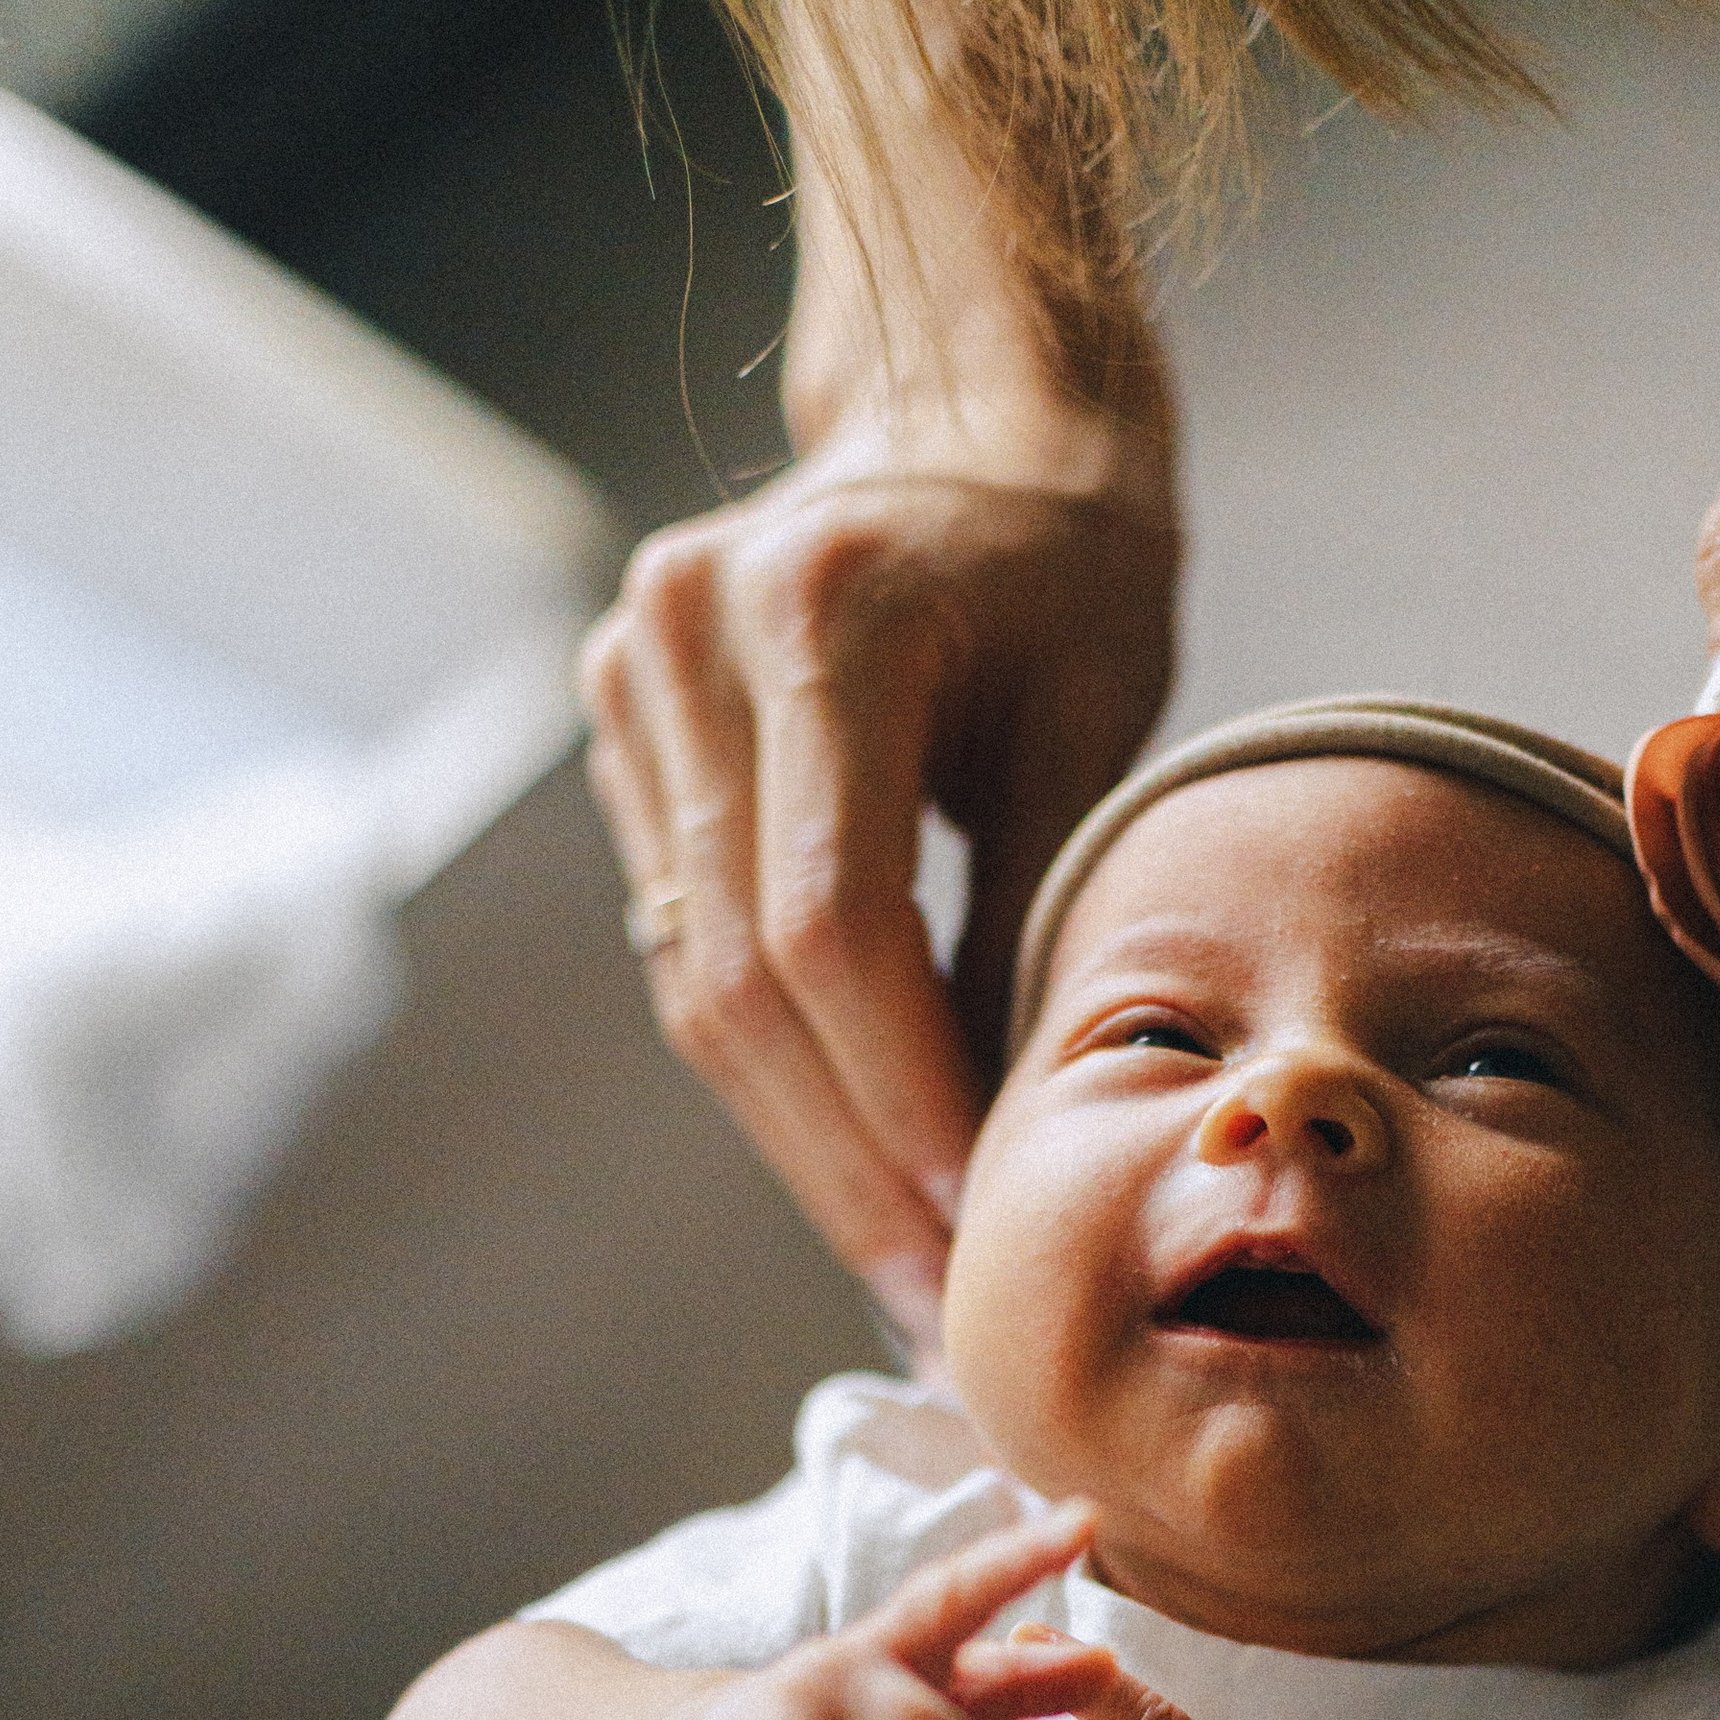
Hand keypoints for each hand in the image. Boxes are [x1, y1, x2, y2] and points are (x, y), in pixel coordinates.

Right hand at [583, 438, 1176, 1355]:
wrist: (963, 417)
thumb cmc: (1070, 570)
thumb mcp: (1100, 727)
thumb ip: (1037, 927)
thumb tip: (1004, 1156)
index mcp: (825, 611)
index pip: (833, 922)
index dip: (899, 1095)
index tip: (972, 1219)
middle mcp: (689, 635)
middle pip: (743, 976)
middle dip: (847, 1162)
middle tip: (934, 1301)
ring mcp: (630, 679)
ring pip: (698, 986)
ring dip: (804, 1143)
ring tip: (900, 1268)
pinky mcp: (619, 730)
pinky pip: (688, 947)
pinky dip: (777, 1069)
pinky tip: (854, 1162)